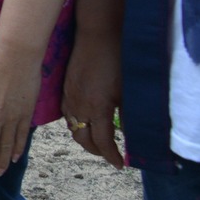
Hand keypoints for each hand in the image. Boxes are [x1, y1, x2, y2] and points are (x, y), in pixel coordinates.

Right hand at [62, 32, 124, 168]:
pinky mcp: (66, 88)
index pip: (103, 143)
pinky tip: (86, 120)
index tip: (121, 165)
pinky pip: (67, 114)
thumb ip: (129, 116)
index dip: (112, 157)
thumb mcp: (128, 91)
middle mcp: (79, 106)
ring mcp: (70, 97)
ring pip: (73, 127)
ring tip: (98, 140)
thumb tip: (134, 136)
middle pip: (83, 139)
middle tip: (110, 155)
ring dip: (85, 137)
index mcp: (97, 109)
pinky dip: (76, 123)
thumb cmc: (117, 61)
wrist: (97, 34)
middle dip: (97, 151)